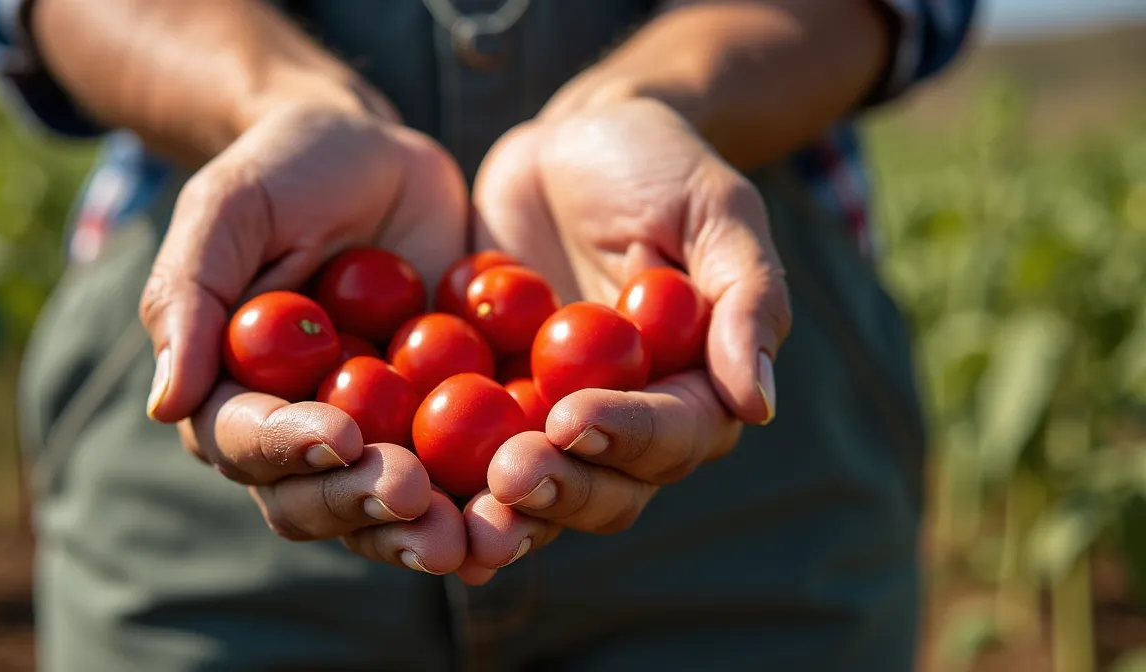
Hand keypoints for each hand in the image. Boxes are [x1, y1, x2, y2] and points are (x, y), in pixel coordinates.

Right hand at [140, 93, 469, 574]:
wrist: (378, 157)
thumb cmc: (287, 171)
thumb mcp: (231, 207)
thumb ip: (190, 296)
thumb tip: (165, 404)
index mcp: (235, 394)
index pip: (247, 440)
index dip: (288, 449)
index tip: (338, 437)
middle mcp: (301, 436)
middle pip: (317, 499)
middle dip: (362, 504)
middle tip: (413, 495)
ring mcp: (377, 439)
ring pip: (391, 511)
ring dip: (427, 530)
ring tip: (474, 534)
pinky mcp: (444, 428)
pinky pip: (466, 477)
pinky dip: (492, 499)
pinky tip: (528, 508)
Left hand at [460, 97, 791, 582]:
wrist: (571, 147)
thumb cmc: (659, 167)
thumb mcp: (714, 211)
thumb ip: (746, 299)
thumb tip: (758, 404)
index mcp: (694, 390)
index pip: (672, 435)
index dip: (625, 436)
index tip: (570, 418)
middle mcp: (628, 424)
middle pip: (605, 487)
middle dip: (559, 488)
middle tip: (507, 477)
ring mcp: (553, 421)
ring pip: (536, 489)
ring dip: (501, 510)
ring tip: (456, 512)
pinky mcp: (491, 407)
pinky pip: (465, 453)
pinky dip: (439, 475)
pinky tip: (396, 473)